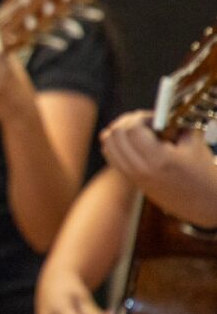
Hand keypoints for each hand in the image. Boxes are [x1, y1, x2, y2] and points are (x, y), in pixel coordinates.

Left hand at [100, 110, 216, 225]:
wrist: (205, 205)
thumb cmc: (203, 173)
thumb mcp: (194, 143)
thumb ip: (176, 123)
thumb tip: (161, 109)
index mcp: (158, 160)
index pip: (131, 128)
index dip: (141, 117)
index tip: (156, 118)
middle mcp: (140, 169)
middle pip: (115, 134)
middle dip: (128, 121)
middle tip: (147, 122)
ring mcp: (132, 176)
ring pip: (108, 143)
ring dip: (120, 131)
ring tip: (140, 131)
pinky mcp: (131, 179)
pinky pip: (111, 154)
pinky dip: (117, 143)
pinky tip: (135, 143)